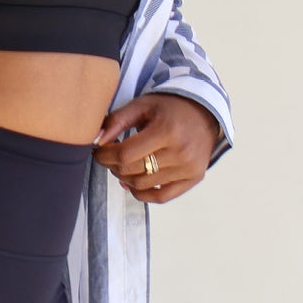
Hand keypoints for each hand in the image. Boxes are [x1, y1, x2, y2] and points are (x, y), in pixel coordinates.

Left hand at [90, 94, 219, 202]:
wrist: (206, 112)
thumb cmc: (171, 107)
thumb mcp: (142, 105)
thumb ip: (117, 121)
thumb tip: (97, 141)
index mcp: (167, 131)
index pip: (125, 154)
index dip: (105, 156)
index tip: (99, 151)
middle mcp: (180, 152)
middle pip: (132, 171)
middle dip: (113, 166)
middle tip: (110, 156)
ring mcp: (188, 168)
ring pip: (142, 186)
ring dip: (125, 178)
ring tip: (124, 165)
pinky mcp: (194, 178)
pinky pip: (161, 197)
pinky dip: (142, 194)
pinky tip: (134, 183)